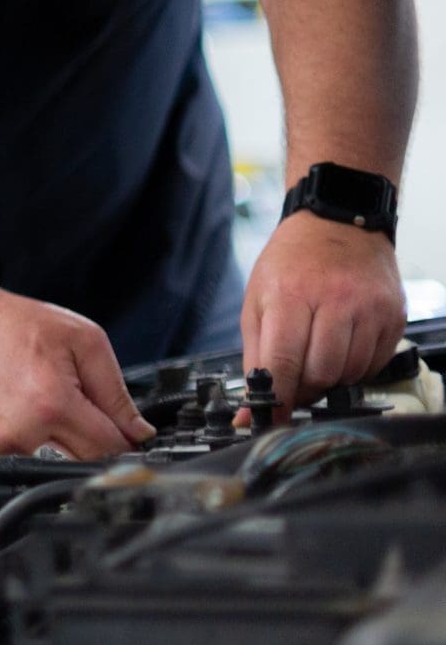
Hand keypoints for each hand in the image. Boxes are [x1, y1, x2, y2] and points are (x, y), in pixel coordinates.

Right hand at [0, 280, 152, 457]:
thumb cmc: (5, 322)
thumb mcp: (79, 338)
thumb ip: (116, 390)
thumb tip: (137, 432)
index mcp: (53, 404)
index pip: (110, 447)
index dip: (123, 438)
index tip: (123, 431)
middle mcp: (22, 430)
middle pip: (79, 457)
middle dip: (83, 433)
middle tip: (64, 395)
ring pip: (46, 455)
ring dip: (47, 434)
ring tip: (26, 392)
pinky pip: (14, 452)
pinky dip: (17, 433)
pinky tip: (6, 402)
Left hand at [243, 213, 404, 417]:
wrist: (339, 226)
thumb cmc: (292, 264)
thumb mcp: (257, 300)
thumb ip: (254, 357)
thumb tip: (250, 410)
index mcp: (291, 294)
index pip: (284, 362)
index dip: (277, 398)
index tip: (271, 418)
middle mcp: (335, 300)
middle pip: (321, 374)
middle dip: (304, 386)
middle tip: (295, 377)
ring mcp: (370, 309)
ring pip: (350, 373)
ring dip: (330, 377)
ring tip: (318, 352)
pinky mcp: (393, 316)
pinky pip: (374, 364)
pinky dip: (355, 366)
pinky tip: (343, 344)